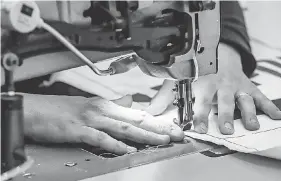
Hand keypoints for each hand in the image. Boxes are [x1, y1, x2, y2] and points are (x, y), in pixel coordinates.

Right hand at [23, 94, 183, 154]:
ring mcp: (91, 119)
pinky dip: (115, 144)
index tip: (172, 127)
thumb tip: (129, 103)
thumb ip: (111, 106)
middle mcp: (102, 110)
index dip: (157, 121)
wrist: (33, 109)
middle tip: (178, 134)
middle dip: (159, 127)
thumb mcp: (89, 106)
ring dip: (145, 134)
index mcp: (105, 106)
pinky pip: (100, 138)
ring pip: (124, 127)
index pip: (137, 114)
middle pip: (136, 119)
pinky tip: (128, 149)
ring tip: (163, 141)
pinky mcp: (78, 129)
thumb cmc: (60, 110)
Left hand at [146, 43, 280, 134]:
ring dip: (249, 112)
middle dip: (226, 114)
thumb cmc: (196, 71)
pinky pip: (261, 96)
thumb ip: (164, 97)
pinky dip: (269, 106)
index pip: (200, 101)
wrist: (218, 53)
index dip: (199, 114)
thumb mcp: (178, 80)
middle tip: (227, 129)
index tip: (198, 128)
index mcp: (202, 84)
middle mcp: (220, 85)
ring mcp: (236, 86)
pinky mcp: (248, 86)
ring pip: (244, 99)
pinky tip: (276, 115)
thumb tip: (149, 112)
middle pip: (224, 101)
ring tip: (252, 125)